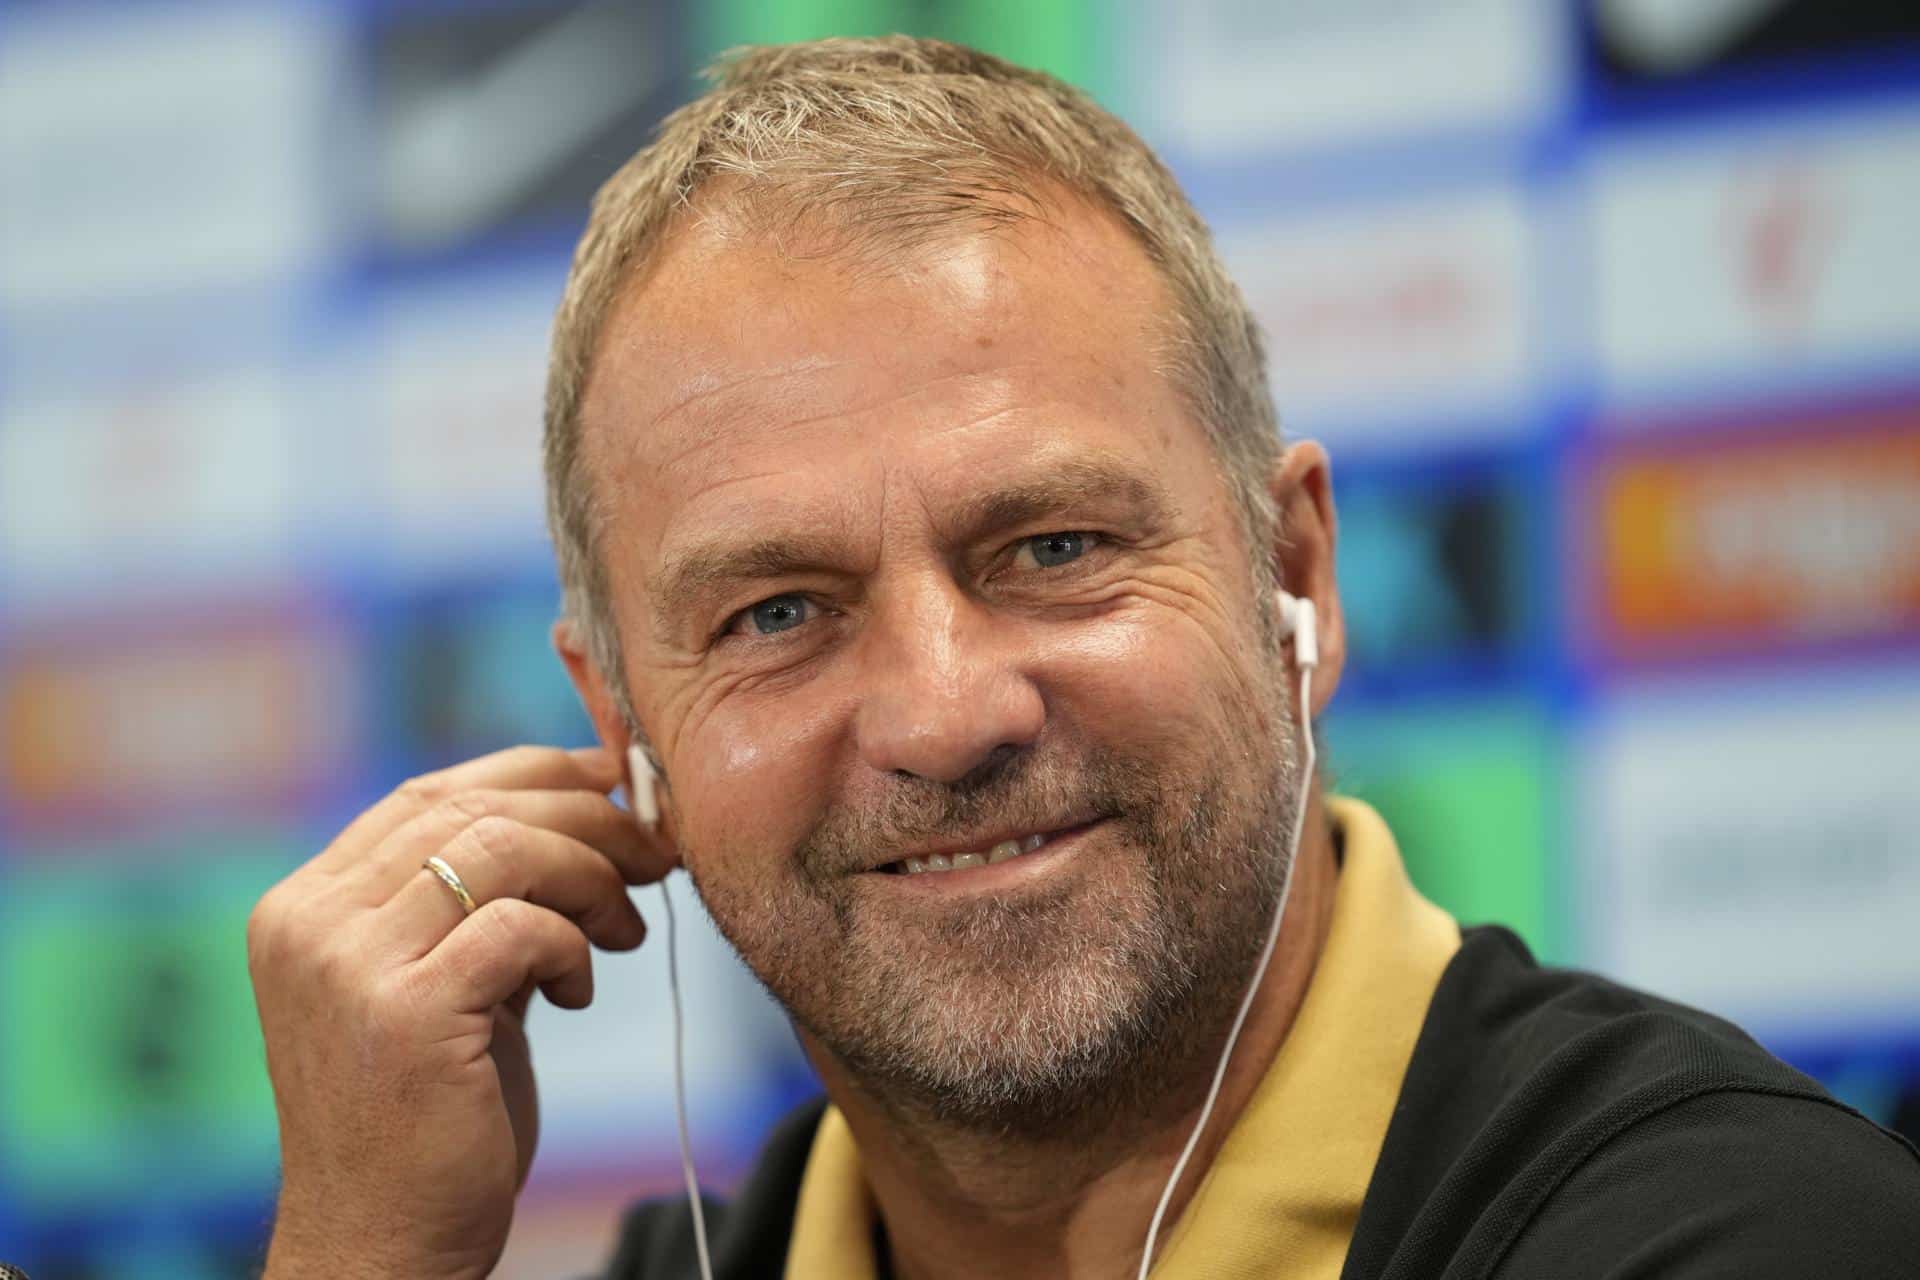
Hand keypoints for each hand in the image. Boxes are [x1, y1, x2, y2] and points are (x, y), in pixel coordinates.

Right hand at [247, 745, 672, 1278]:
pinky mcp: (405, 1010)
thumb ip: (477, 904)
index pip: (429, 793)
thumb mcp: (442, 984)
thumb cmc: (429, 1117)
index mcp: (307, 904)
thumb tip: (587, 812)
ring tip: (622, 927)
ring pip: (502, 850)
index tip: (613, 785)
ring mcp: (347, 962)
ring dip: (590, 877)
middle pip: (472, 809)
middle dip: (586, 819)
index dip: (533, 775)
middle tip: (654, 853)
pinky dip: (571, 945)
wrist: (384, 1243)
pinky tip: (578, 991)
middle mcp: (311, 920)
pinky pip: (521, 927)